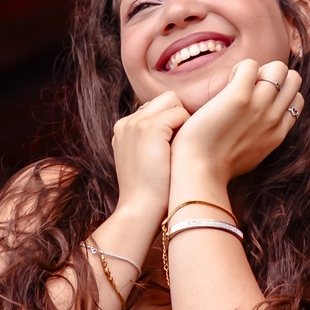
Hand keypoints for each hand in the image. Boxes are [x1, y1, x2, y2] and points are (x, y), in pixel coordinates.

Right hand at [112, 91, 190, 217]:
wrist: (141, 210)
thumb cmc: (150, 192)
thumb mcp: (145, 160)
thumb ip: (154, 140)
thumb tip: (179, 126)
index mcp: (123, 129)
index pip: (156, 107)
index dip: (172, 122)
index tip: (174, 146)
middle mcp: (126, 122)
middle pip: (166, 99)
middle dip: (178, 117)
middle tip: (180, 146)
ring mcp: (136, 123)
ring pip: (174, 102)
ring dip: (183, 122)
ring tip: (178, 149)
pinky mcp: (149, 127)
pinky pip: (181, 113)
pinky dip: (186, 130)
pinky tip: (179, 152)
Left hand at [171, 59, 304, 181]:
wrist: (201, 171)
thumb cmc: (218, 166)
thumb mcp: (254, 154)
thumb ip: (263, 137)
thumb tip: (258, 129)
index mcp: (278, 132)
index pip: (296, 99)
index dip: (279, 92)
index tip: (258, 99)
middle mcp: (274, 117)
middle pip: (293, 78)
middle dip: (273, 76)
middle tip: (250, 87)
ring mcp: (259, 106)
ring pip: (277, 68)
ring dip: (258, 70)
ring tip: (238, 83)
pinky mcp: (239, 96)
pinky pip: (250, 65)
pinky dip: (240, 68)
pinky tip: (228, 82)